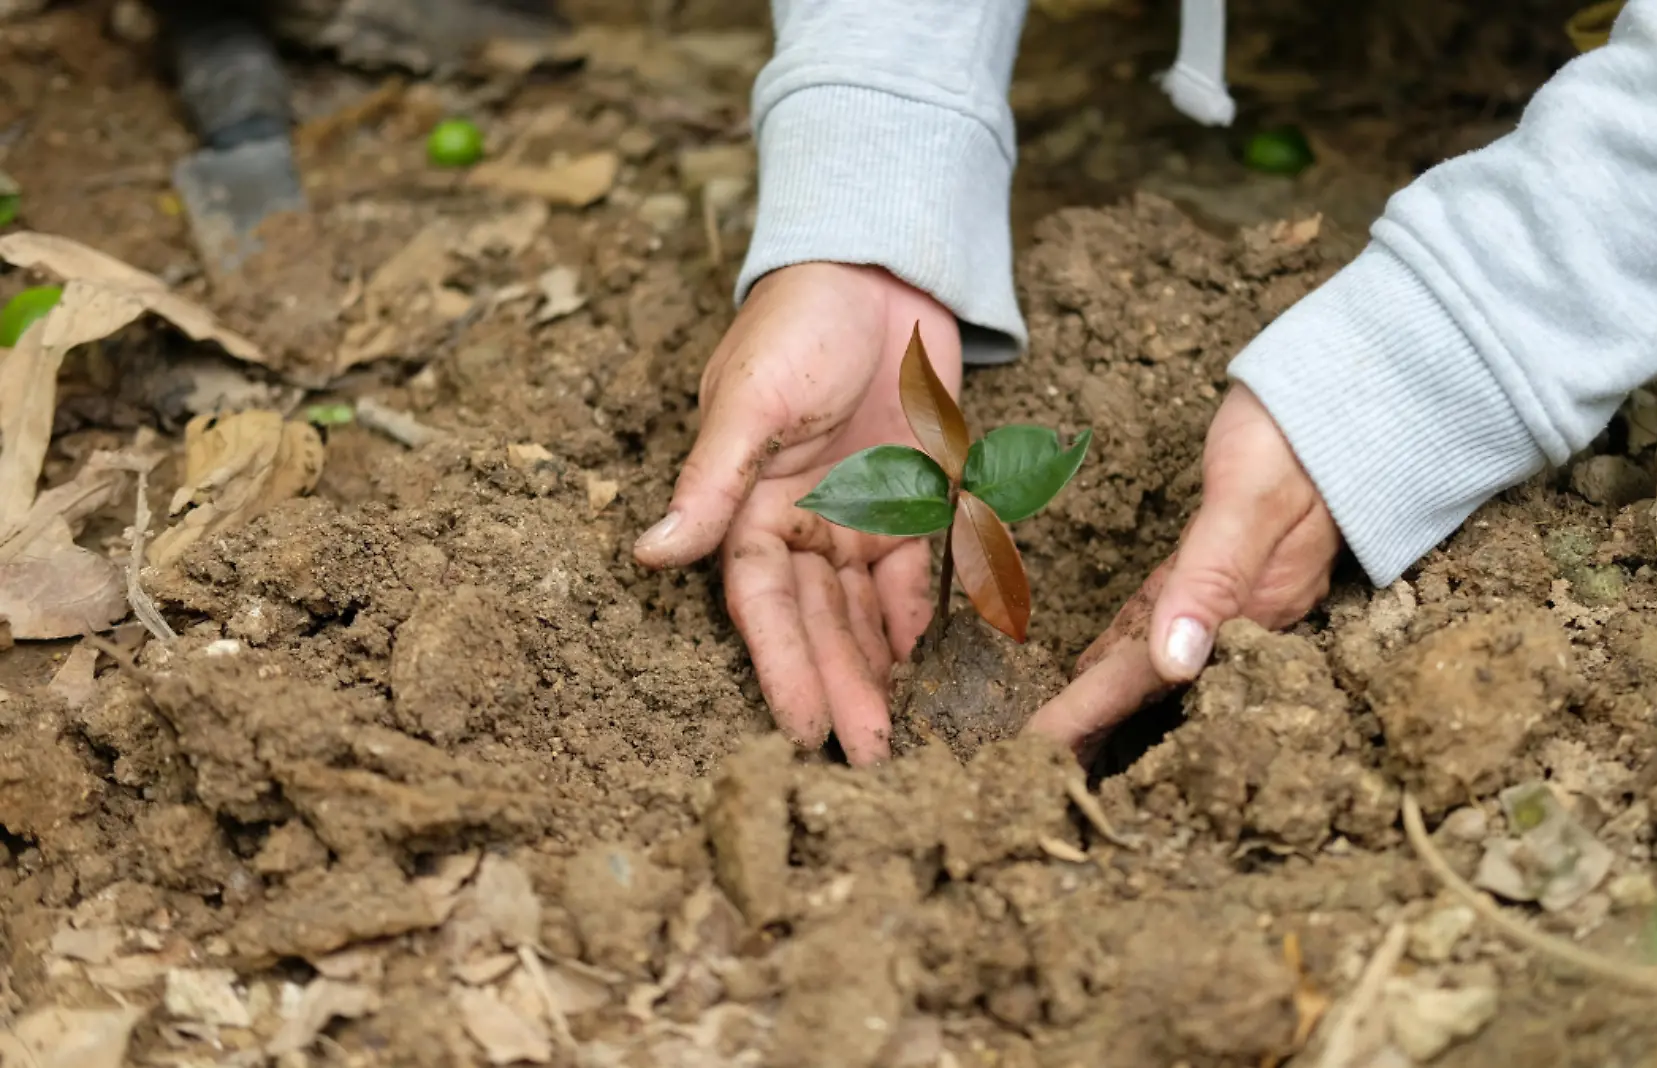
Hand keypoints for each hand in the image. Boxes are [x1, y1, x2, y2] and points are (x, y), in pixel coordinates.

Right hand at [633, 263, 961, 764]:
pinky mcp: (917, 505)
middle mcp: (802, 525)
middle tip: (867, 760)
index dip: (783, 667)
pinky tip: (935, 667)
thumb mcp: (752, 398)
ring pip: (868, 614)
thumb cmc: (799, 324)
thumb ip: (712, 480)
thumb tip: (649, 552)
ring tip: (899, 738)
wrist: (879, 270)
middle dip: (841, 689)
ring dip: (881, 672)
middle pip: (820, 623)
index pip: (763, 605)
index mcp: (749, 506)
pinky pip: (920, 576)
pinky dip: (925, 619)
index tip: (804, 730)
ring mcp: (861, 519)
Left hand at [1025, 384, 1341, 753]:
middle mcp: (1243, 617)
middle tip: (1030, 768)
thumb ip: (1213, 579)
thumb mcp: (1251, 500)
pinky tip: (1097, 662)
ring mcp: (1237, 593)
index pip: (1149, 679)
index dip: (1088, 717)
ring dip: (1104, 694)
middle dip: (1091, 725)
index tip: (1034, 753)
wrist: (1353, 391)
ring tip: (1056, 735)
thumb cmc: (1296, 438)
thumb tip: (1175, 663)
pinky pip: (1163, 617)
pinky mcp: (1226, 565)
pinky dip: (1125, 645)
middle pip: (1148, 685)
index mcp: (1247, 613)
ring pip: (1152, 657)